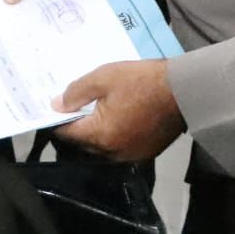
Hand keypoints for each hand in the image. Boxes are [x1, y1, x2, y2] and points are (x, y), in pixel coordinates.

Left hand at [50, 59, 184, 161]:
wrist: (184, 91)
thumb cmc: (142, 81)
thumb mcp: (103, 78)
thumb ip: (76, 93)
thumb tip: (56, 106)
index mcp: (100, 136)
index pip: (66, 133)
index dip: (55, 120)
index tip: (49, 108)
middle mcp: (112, 153)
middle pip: (82, 143)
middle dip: (73, 127)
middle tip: (69, 107)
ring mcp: (130, 156)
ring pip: (100, 148)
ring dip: (92, 133)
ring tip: (89, 112)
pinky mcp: (144, 153)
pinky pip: (117, 148)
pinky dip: (110, 136)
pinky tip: (112, 119)